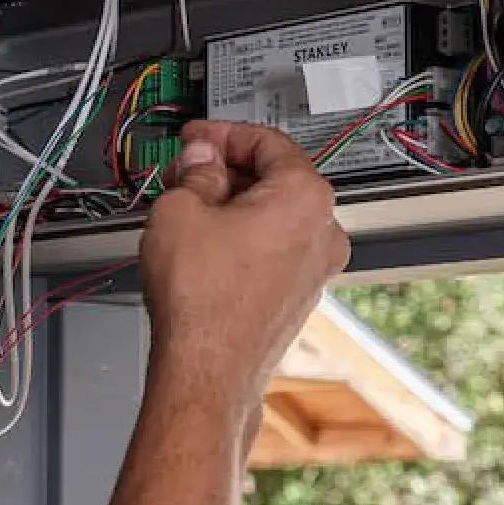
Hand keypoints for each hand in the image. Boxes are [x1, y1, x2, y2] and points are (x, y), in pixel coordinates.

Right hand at [136, 120, 346, 405]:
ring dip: (232, 207)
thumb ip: (195, 170)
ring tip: (186, 213)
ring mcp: (315, 269)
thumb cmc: (202, 301)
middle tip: (184, 173)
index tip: (196, 137)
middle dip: (225, 170)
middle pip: (274, 178)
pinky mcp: (298, 298)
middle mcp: (324, 232)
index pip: (267, 141)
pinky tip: (203, 250)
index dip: (223, 133)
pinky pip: (272, 252)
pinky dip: (242, 241)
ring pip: (273, 217)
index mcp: (306, 196)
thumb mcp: (179, 209)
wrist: (207, 371)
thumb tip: (201, 159)